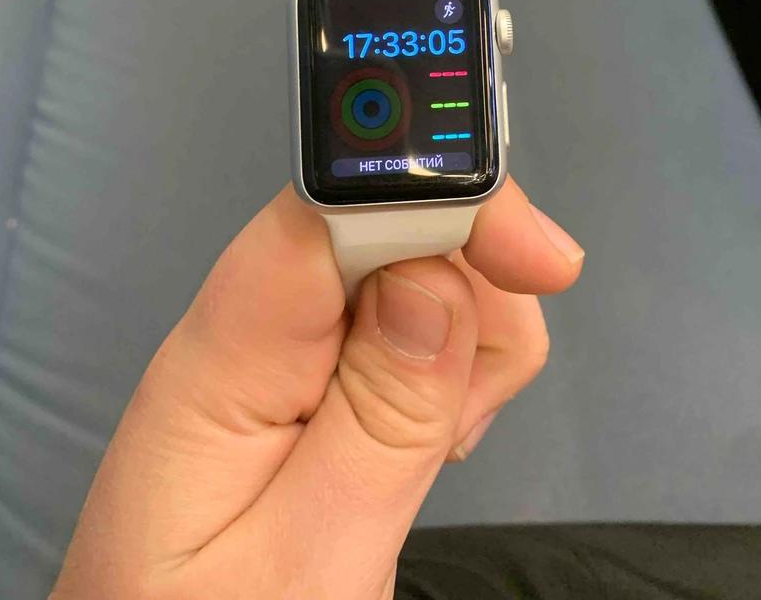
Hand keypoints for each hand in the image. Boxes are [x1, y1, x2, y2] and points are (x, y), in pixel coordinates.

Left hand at [52, 177, 582, 599]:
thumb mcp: (304, 564)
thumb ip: (376, 424)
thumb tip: (437, 281)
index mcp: (223, 360)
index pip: (325, 207)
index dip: (437, 197)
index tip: (537, 258)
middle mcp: (251, 328)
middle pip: (391, 224)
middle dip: (471, 289)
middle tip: (465, 417)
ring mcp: (285, 347)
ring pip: (420, 264)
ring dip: (471, 339)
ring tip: (438, 450)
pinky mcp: (317, 370)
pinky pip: (416, 319)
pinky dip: (458, 366)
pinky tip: (432, 438)